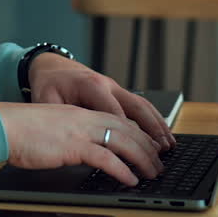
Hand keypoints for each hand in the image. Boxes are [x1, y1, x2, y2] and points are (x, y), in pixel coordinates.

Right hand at [0, 102, 163, 185]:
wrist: (3, 125)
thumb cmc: (20, 130)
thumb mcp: (52, 128)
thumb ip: (70, 136)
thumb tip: (83, 151)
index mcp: (79, 113)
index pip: (117, 120)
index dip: (136, 133)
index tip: (149, 145)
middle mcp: (83, 118)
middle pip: (126, 129)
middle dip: (146, 146)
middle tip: (159, 162)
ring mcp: (79, 130)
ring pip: (122, 141)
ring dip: (141, 158)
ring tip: (152, 172)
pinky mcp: (73, 146)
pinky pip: (105, 158)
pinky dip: (122, 170)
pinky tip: (130, 180)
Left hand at [27, 53, 174, 150]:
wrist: (51, 66)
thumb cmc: (49, 85)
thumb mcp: (47, 100)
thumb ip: (62, 117)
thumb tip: (74, 139)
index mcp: (90, 85)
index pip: (113, 110)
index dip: (125, 130)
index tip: (135, 148)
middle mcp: (107, 84)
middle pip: (135, 107)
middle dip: (150, 129)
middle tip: (162, 150)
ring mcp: (115, 87)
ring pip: (142, 105)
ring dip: (157, 125)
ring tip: (170, 145)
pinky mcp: (117, 92)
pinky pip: (141, 104)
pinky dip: (154, 118)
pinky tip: (164, 133)